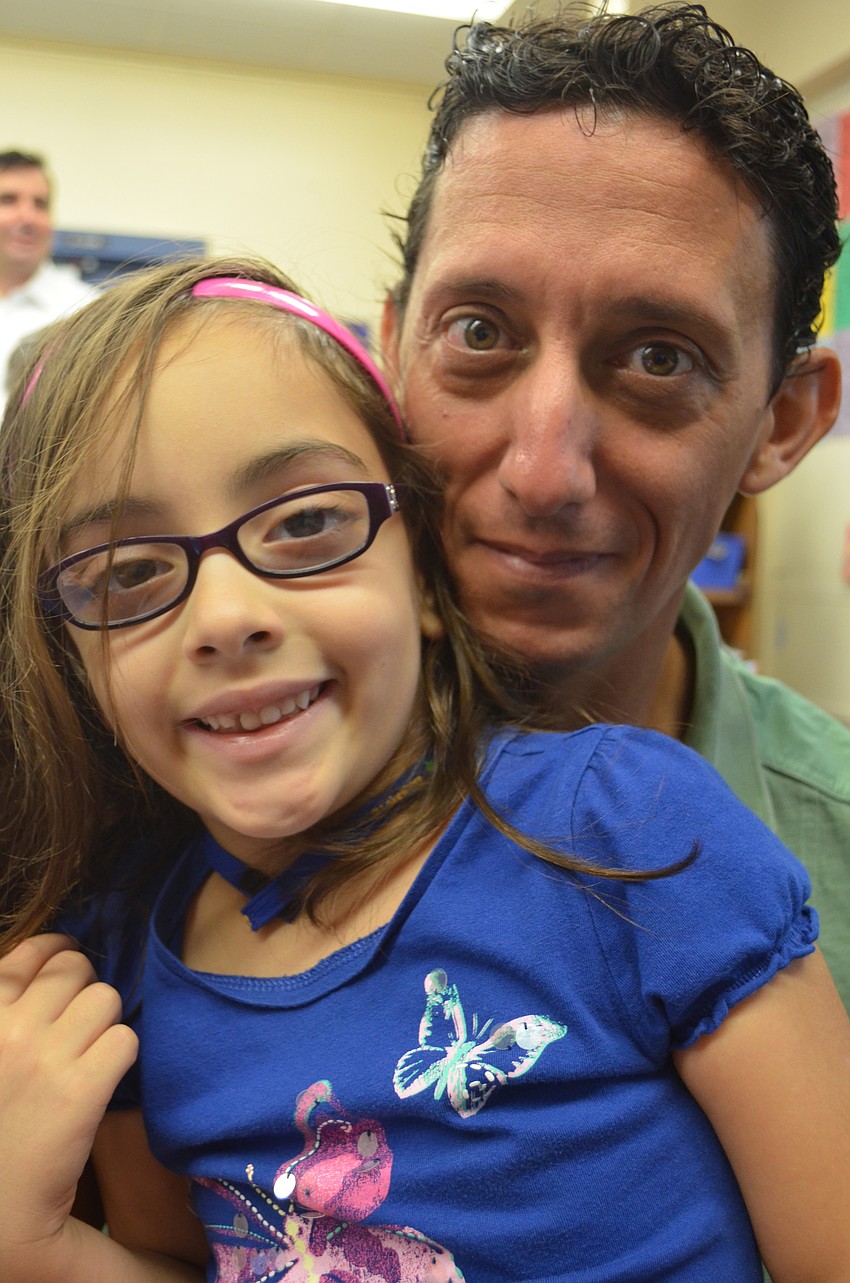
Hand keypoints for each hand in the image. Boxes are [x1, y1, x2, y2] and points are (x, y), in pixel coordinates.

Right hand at [0, 933, 137, 1265]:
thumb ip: (7, 1003)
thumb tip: (54, 952)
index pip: (32, 952)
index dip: (58, 953)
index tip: (66, 968)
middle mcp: (7, 1026)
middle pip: (76, 970)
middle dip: (84, 992)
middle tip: (79, 1028)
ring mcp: (43, 1056)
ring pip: (106, 999)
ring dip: (105, 1023)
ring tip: (89, 1057)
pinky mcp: (80, 1089)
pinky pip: (125, 1040)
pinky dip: (120, 1059)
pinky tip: (101, 1083)